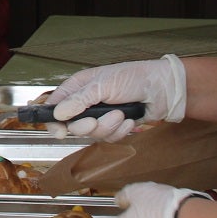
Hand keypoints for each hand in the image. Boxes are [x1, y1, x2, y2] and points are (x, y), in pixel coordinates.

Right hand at [42, 54, 185, 140]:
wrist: (162, 90)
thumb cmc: (134, 78)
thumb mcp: (103, 85)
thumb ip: (79, 100)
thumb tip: (58, 113)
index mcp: (79, 87)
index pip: (55, 106)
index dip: (54, 120)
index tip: (60, 131)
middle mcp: (87, 102)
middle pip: (72, 125)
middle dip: (86, 126)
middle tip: (96, 120)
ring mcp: (100, 116)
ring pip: (92, 134)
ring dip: (108, 127)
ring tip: (121, 115)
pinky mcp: (114, 127)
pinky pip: (109, 138)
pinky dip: (120, 131)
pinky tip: (129, 120)